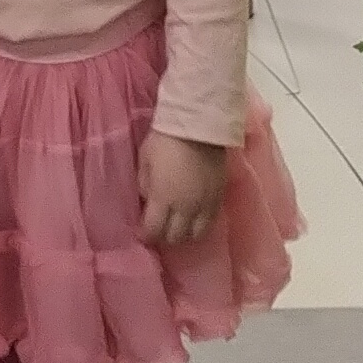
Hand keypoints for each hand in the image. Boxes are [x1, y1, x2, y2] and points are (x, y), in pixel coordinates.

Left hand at [138, 131, 227, 249]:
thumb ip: (144, 184)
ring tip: (178, 225)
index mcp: (163, 198)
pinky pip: (211, 222)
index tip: (142, 233)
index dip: (146, 235)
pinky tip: (195, 217)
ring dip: (185, 233)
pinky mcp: (219, 197)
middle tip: (159, 228)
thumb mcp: (144, 159)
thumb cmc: (165, 139)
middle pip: (176, 237)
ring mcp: (205, 204)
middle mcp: (185, 207)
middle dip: (164, 236)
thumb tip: (148, 198)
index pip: (154, 231)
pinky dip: (201, 224)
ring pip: (196, 234)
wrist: (199, 125)